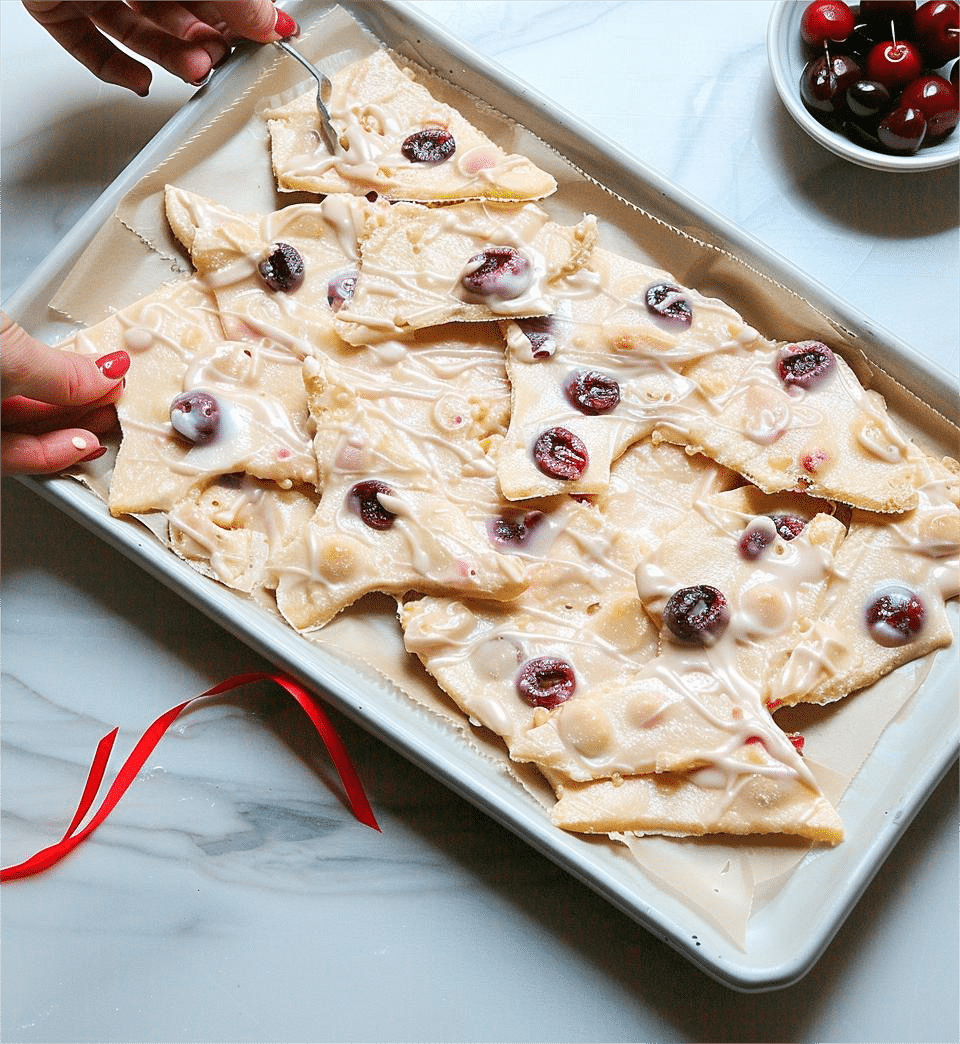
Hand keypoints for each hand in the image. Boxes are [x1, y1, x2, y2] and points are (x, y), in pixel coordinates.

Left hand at [1, 310, 129, 475]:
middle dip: (81, 406)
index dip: (76, 371)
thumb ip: (59, 370)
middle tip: (116, 407)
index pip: (35, 361)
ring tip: (103, 427)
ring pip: (27, 432)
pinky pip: (12, 457)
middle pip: (36, 399)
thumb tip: (108, 373)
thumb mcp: (8, 350)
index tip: (113, 378)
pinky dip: (50, 455)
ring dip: (72, 434)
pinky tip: (79, 445)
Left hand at [22, 1, 297, 95]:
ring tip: (192, 69)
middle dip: (203, 40)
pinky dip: (116, 69)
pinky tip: (140, 81)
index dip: (241, 16)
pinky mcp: (57, 3)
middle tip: (219, 58)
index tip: (263, 40)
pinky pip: (89, 46)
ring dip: (171, 58)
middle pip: (178, 12)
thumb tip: (272, 22)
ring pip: (139, 32)